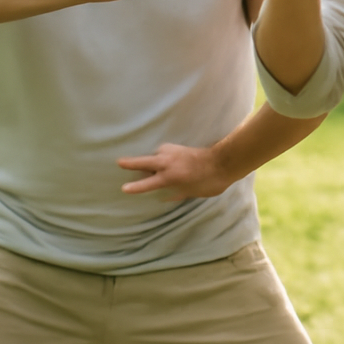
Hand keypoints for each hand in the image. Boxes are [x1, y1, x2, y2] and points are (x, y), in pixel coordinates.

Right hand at [117, 143, 234, 198]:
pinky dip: (159, 155)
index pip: (148, 183)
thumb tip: (165, 196)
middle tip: (119, 162)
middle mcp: (168, 162)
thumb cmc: (209, 181)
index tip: (123, 188)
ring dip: (149, 159)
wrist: (224, 161)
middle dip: (131, 162)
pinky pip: (164, 152)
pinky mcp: (179, 147)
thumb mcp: (192, 192)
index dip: (136, 187)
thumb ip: (177, 194)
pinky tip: (160, 158)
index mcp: (170, 176)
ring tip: (140, 163)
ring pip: (155, 155)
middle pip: (144, 162)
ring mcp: (173, 152)